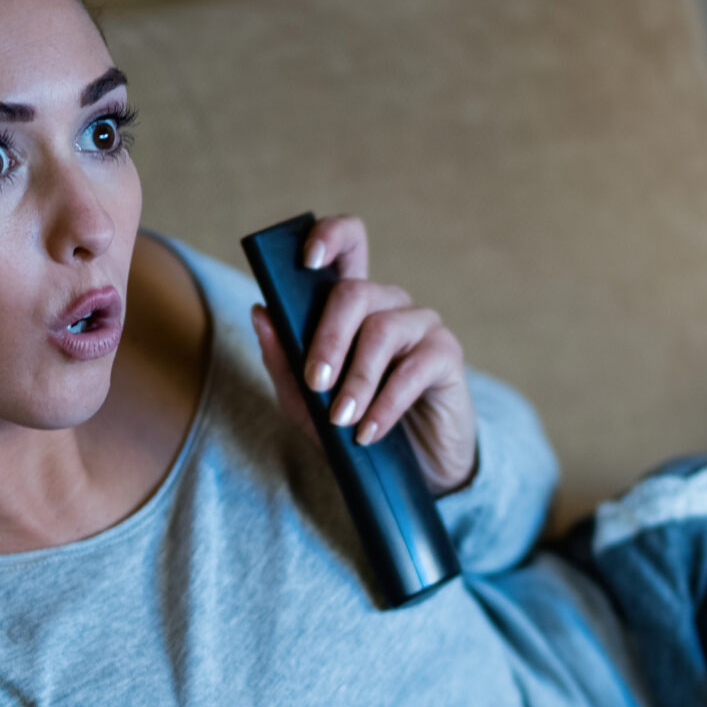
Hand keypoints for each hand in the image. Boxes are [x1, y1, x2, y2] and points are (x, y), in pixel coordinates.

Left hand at [250, 214, 478, 495]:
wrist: (410, 470)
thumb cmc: (354, 427)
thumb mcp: (306, 403)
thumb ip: (282, 361)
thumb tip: (260, 312)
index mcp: (352, 306)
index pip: (348, 245)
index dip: (330, 237)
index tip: (306, 259)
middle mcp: (388, 305)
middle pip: (356, 292)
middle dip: (328, 338)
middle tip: (315, 383)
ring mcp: (421, 326)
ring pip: (382, 330)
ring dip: (357, 380)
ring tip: (341, 420)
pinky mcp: (446, 355)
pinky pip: (414, 368)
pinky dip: (386, 403)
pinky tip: (369, 431)